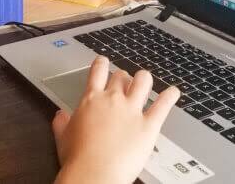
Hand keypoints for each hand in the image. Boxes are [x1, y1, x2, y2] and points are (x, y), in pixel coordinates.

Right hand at [52, 56, 180, 183]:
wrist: (94, 175)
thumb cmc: (78, 159)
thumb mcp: (63, 137)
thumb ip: (61, 123)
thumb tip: (60, 115)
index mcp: (91, 100)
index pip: (98, 71)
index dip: (102, 64)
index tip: (104, 62)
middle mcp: (113, 100)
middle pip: (121, 76)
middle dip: (123, 77)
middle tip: (124, 82)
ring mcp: (132, 110)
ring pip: (143, 81)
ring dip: (144, 79)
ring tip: (145, 81)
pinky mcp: (149, 125)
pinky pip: (163, 105)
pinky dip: (170, 96)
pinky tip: (173, 92)